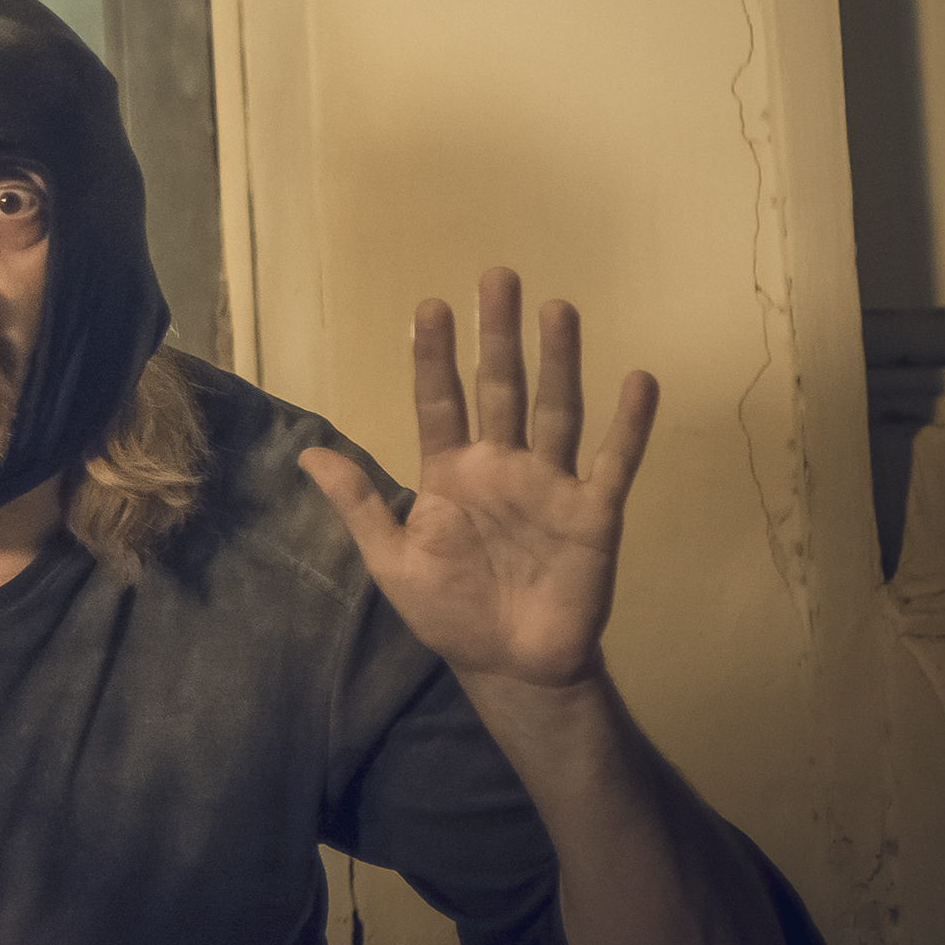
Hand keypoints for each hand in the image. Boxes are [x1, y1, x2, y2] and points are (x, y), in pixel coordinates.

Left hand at [302, 270, 659, 692]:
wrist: (510, 666)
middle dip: (498, 336)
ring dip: (559, 362)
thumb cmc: (449, 611)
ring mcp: (550, 486)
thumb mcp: (391, 559)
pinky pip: (613, 462)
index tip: (429, 306)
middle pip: (499, 389)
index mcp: (451, 473)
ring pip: (555, 411)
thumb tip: (305, 454)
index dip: (433, 357)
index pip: (439, 401)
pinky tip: (639, 380)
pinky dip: (628, 424)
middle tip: (499, 277)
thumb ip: (357, 503)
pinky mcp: (593, 514)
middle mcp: (502, 466)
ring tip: (559, 310)